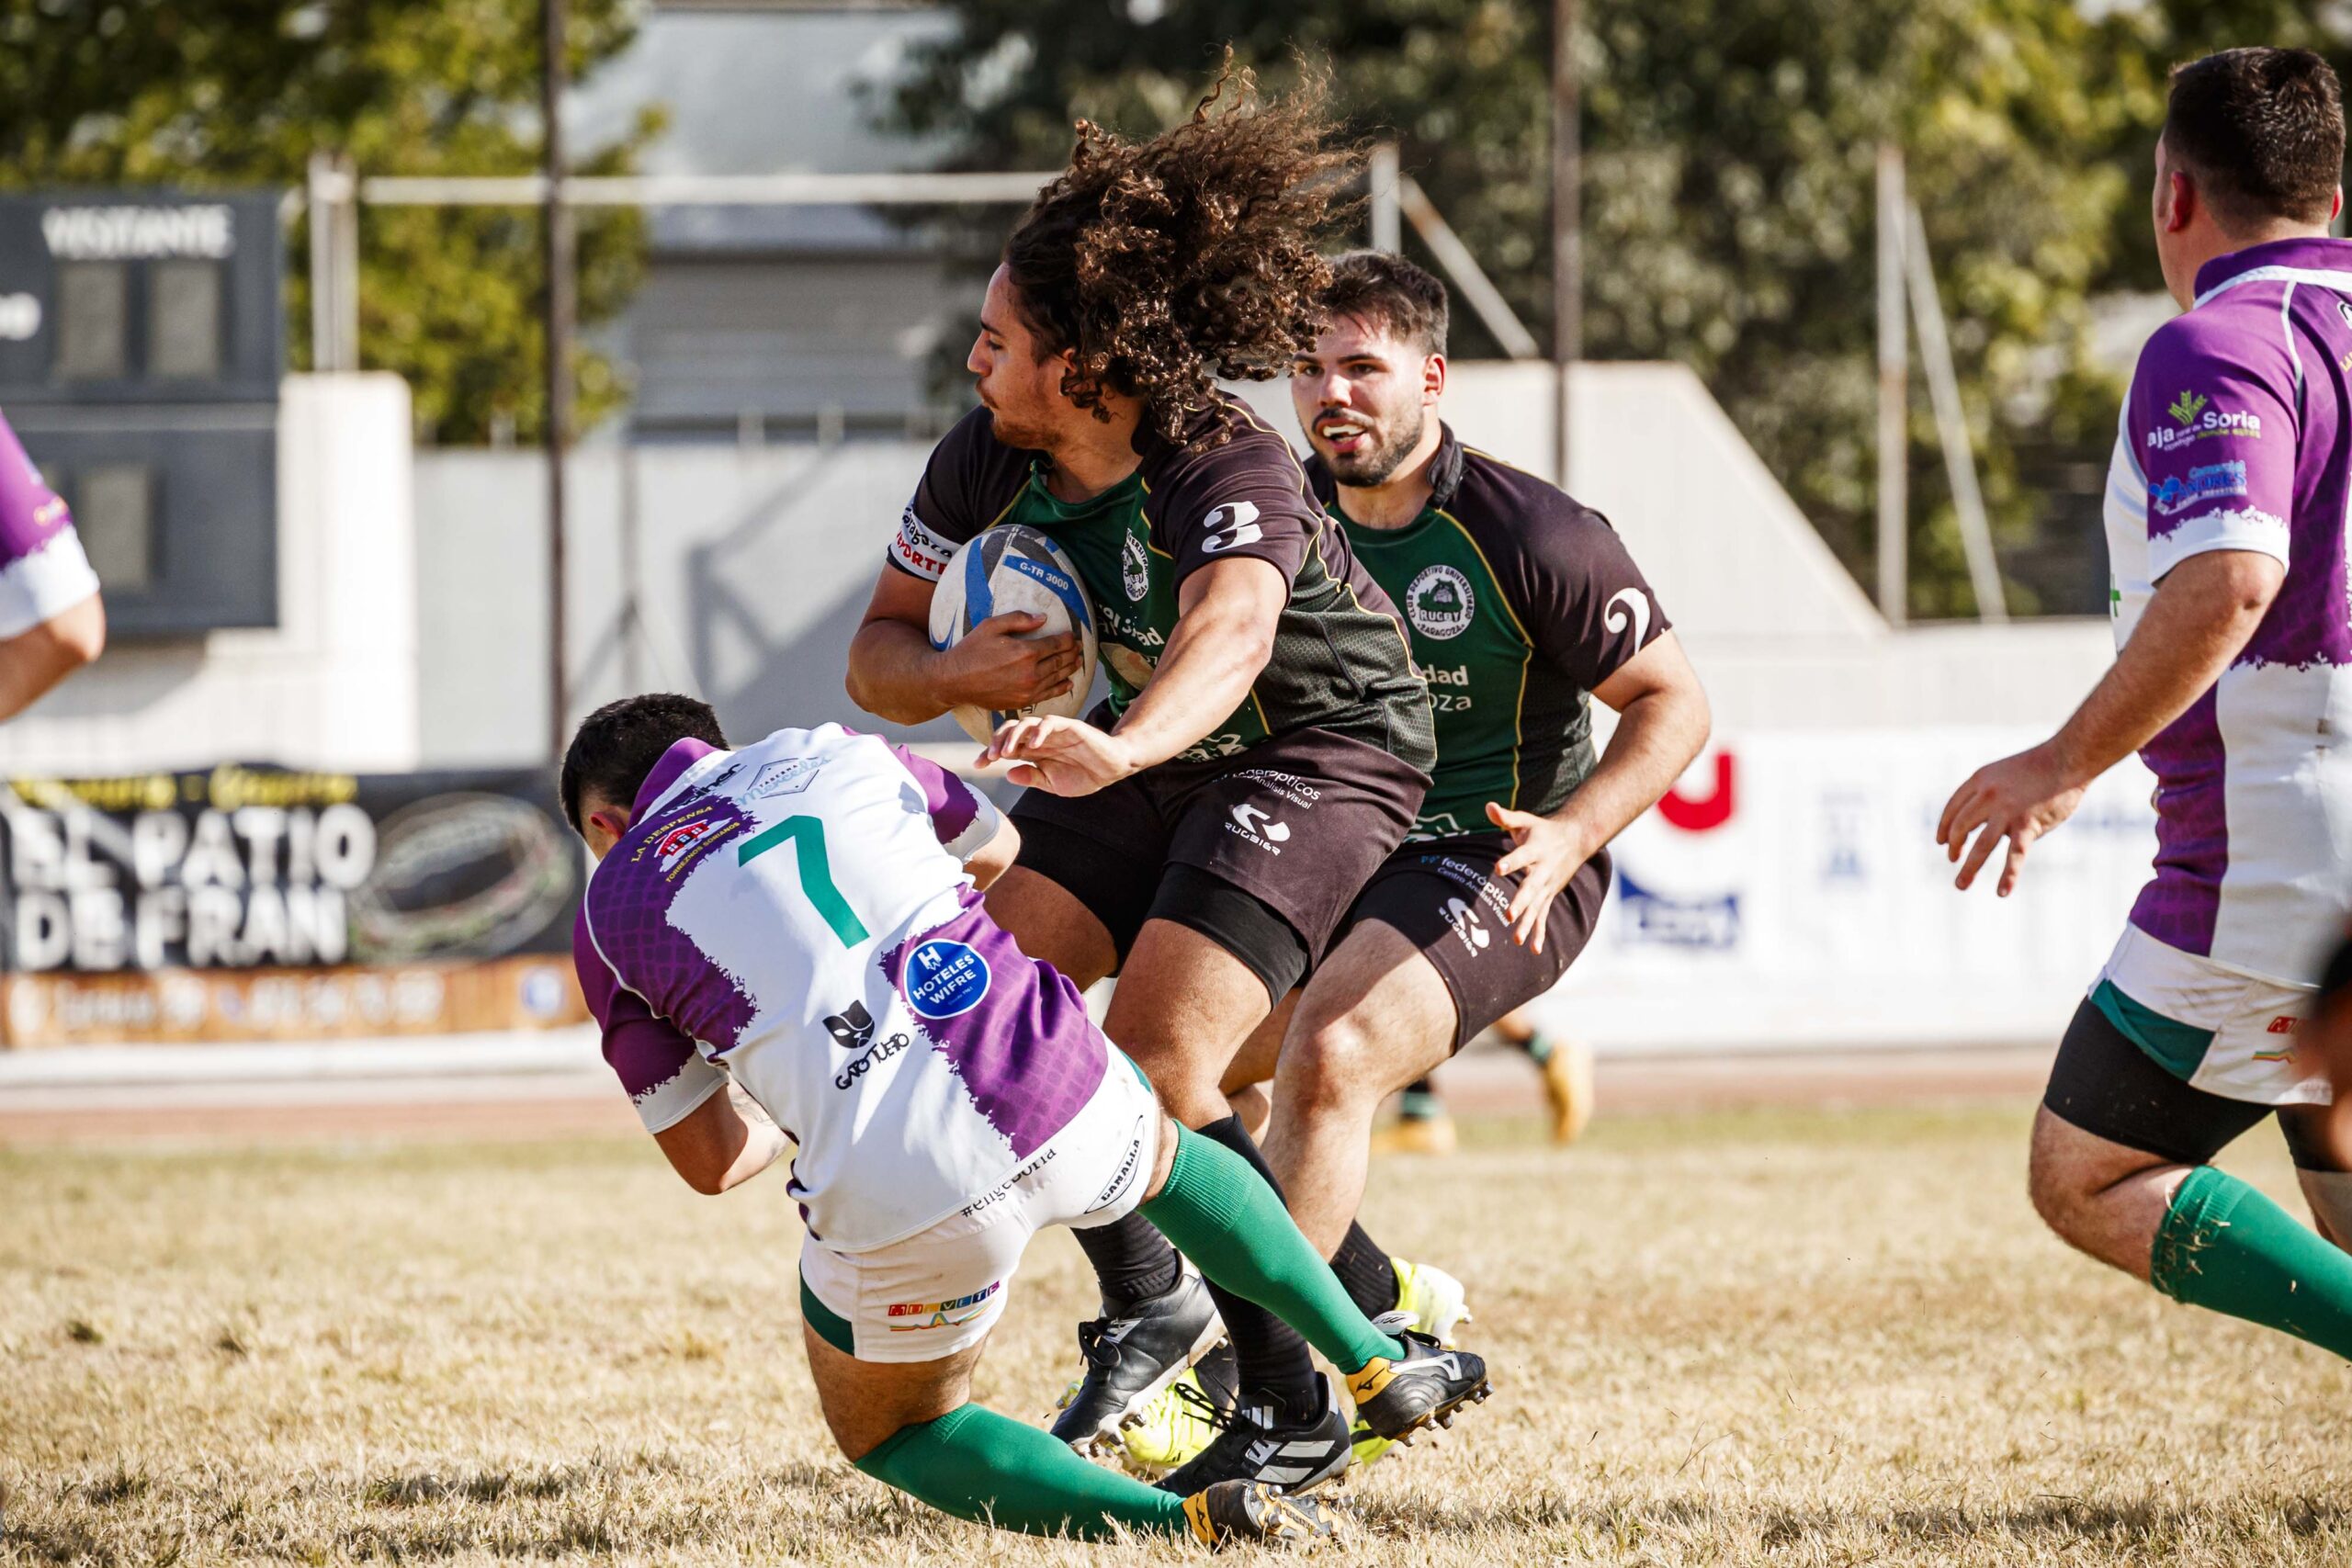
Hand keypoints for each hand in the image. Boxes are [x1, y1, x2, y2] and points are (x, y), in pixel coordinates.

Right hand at [936, 612, 1081, 711]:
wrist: (954, 681)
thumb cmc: (971, 650)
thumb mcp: (991, 626)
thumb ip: (1019, 620)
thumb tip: (1043, 618)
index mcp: (1025, 652)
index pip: (1056, 644)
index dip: (1068, 639)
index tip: (1073, 635)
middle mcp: (1030, 673)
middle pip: (1061, 661)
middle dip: (1072, 653)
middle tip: (1079, 647)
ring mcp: (1027, 690)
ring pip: (1058, 678)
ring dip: (1071, 669)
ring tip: (1078, 662)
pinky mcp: (1022, 702)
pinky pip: (1048, 694)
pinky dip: (1061, 688)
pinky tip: (1068, 683)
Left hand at [981, 715, 1139, 796]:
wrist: (1113, 769)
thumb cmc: (1084, 775)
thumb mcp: (1053, 784)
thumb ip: (1032, 778)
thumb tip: (1008, 774)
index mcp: (1034, 751)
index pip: (1006, 746)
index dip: (989, 753)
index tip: (977, 766)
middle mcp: (1040, 738)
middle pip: (1010, 730)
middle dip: (995, 741)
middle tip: (988, 757)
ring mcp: (1054, 731)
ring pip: (1026, 723)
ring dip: (1013, 736)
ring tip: (1005, 752)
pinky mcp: (1070, 727)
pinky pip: (1051, 722)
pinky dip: (1039, 731)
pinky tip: (1032, 745)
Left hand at [1486, 801, 1592, 953]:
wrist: (1575, 839)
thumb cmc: (1541, 830)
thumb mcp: (1525, 820)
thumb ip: (1506, 816)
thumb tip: (1488, 806)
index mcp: (1536, 849)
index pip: (1522, 855)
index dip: (1511, 861)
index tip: (1498, 868)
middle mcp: (1543, 870)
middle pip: (1531, 887)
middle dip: (1521, 901)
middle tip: (1509, 914)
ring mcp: (1547, 886)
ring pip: (1537, 907)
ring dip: (1527, 923)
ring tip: (1516, 940)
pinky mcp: (1548, 896)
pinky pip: (1543, 917)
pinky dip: (1539, 933)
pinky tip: (1532, 950)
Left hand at [1935, 743, 2086, 896]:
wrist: (2067, 758)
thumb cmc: (2038, 766)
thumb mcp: (2002, 774)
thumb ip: (1988, 796)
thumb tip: (1981, 825)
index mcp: (1979, 780)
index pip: (1953, 808)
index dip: (1945, 827)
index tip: (1942, 842)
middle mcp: (1988, 796)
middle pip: (1961, 827)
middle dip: (1954, 847)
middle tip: (1952, 859)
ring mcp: (2007, 811)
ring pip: (1981, 846)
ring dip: (1969, 868)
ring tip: (1960, 885)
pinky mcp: (2027, 825)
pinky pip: (2015, 856)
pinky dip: (2008, 875)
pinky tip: (2002, 892)